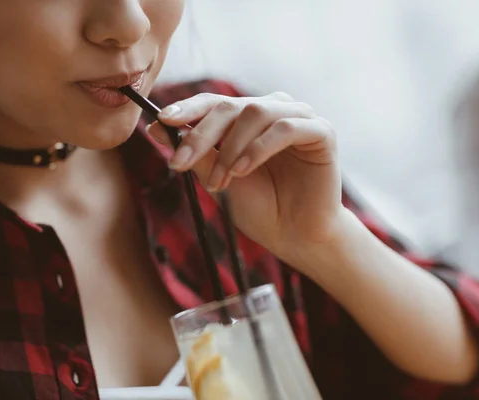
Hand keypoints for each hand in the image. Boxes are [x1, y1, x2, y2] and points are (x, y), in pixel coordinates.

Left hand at [149, 92, 345, 266]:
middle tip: (180, 163)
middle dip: (200, 135)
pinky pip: (285, 128)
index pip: (214, 103)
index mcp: (249, 117)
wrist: (294, 236)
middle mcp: (273, 110)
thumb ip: (195, 152)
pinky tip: (242, 171)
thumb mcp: (217, 178)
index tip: (161, 122)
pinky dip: (258, 148)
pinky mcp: (321, 132)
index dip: (187, 108)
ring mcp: (299, 117)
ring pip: (255, 113)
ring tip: (221, 180)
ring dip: (230, 148)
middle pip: (230, 106)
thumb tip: (157, 127)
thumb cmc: (258, 208)